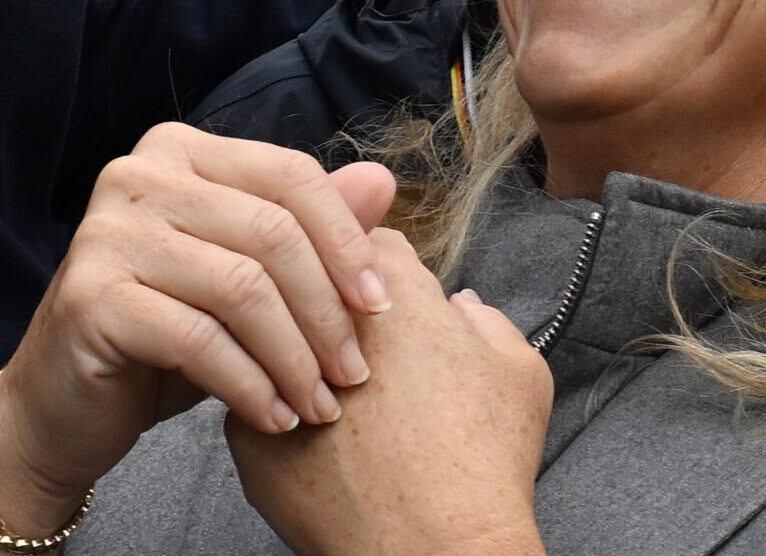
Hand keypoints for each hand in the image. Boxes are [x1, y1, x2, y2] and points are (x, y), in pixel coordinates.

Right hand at [0, 131, 408, 531]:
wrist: (62, 410)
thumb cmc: (165, 340)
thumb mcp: (246, 279)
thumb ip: (308, 231)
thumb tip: (383, 181)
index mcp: (180, 152)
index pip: (288, 175)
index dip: (346, 241)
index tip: (383, 309)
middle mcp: (137, 176)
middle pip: (272, 232)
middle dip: (326, 312)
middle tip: (355, 375)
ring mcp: (106, 232)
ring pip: (242, 288)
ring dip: (295, 358)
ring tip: (319, 406)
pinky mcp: (91, 297)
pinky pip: (199, 339)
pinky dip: (249, 386)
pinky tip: (274, 420)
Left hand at [227, 276, 550, 555]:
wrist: (433, 549)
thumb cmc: (482, 466)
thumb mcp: (520, 374)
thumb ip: (488, 321)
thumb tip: (462, 309)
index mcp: (391, 292)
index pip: (359, 240)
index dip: (369, 271)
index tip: (381, 304)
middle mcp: (321, 321)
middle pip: (308, 287)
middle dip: (325, 311)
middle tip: (357, 358)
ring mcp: (274, 375)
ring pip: (273, 347)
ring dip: (295, 362)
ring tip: (341, 412)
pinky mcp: (245, 433)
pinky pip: (254, 408)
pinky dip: (277, 423)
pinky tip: (318, 456)